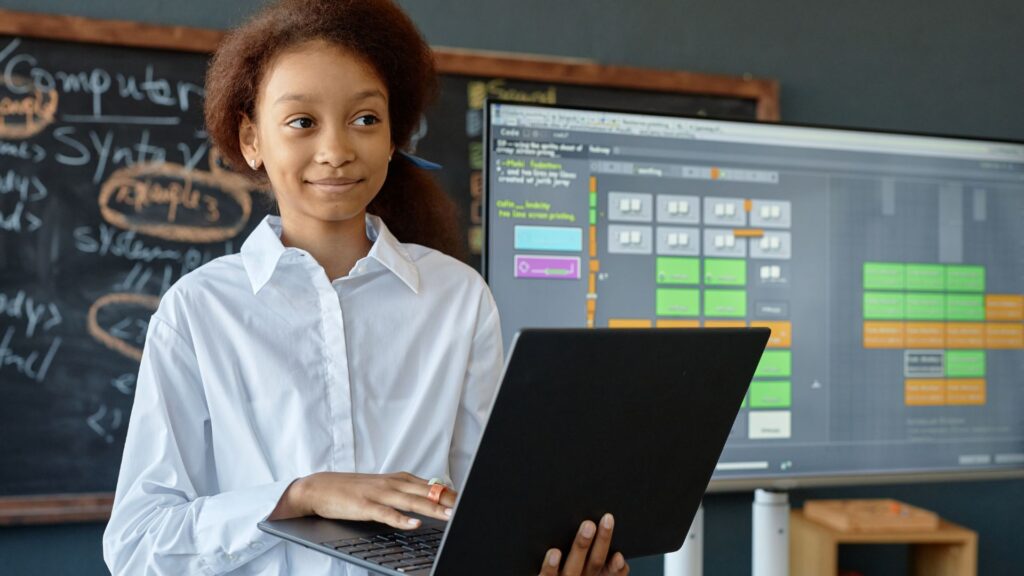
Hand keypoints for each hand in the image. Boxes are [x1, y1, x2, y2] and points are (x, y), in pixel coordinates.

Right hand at [268, 471, 456, 529]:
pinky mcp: (366, 506)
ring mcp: (379, 494)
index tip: (465, 499)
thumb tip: (429, 498)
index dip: (448, 493)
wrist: (320, 487)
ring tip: (449, 515)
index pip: (429, 485)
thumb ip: (404, 491)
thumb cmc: (352, 490)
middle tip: (465, 506)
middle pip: (425, 492)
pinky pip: (387, 514)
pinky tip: (414, 524)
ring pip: (411, 502)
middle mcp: (392, 483)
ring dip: (431, 508)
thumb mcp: (382, 487)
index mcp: (397, 479)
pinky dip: (401, 519)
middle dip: (447, 500)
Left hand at [538, 513, 628, 575]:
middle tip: (607, 519)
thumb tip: (607, 533)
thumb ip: (594, 557)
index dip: (617, 568)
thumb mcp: (584, 568)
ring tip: (588, 526)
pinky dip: (552, 565)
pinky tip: (554, 552)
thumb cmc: (566, 568)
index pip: (611, 574)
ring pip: (573, 568)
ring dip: (582, 546)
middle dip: (602, 540)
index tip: (619, 555)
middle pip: (595, 563)